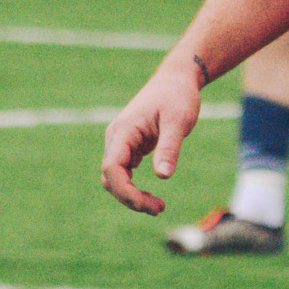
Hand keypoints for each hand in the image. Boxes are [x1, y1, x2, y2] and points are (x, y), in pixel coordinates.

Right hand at [99, 57, 205, 214]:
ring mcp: (121, 143)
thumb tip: (163, 176)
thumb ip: (169, 147)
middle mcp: (117, 138)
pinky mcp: (130, 147)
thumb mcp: (178, 120)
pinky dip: (134, 187)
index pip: (112, 167)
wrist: (176, 79)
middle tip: (160, 208)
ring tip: (158, 206)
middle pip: (110, 177)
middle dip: (130, 198)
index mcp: (124, 130)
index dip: (125, 191)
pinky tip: (152, 196)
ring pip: (115, 178)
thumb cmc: (178, 96)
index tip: (148, 204)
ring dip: (131, 195)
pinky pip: (124, 173)